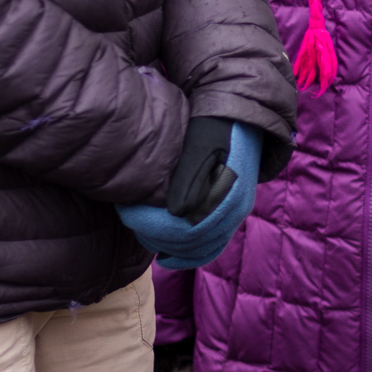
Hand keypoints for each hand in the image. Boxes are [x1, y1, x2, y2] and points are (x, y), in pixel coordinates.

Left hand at [118, 120, 260, 268]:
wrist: (241, 117)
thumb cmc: (216, 126)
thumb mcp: (201, 144)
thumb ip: (190, 177)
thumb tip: (175, 212)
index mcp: (230, 195)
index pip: (190, 230)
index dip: (157, 228)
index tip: (130, 215)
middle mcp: (236, 211)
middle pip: (195, 243)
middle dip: (160, 237)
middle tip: (132, 223)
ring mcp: (235, 215)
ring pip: (203, 249)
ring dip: (172, 248)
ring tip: (145, 235)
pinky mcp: (230, 214)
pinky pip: (211, 245)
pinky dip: (189, 254)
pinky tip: (167, 255)